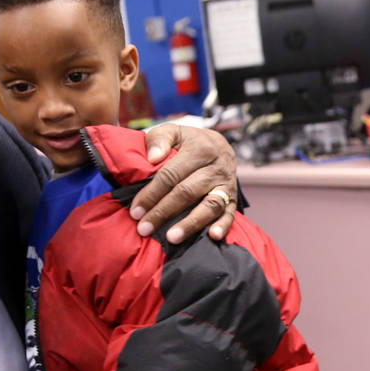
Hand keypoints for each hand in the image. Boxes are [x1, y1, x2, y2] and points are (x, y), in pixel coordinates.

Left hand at [131, 123, 236, 242]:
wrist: (217, 145)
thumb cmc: (187, 142)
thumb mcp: (172, 132)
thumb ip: (159, 139)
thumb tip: (152, 158)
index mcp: (199, 148)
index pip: (171, 175)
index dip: (151, 194)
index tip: (136, 211)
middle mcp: (215, 166)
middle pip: (186, 192)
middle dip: (163, 212)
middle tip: (145, 229)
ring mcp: (226, 183)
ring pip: (209, 205)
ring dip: (191, 223)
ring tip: (172, 238)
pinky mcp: (234, 197)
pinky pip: (230, 212)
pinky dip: (223, 225)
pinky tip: (213, 237)